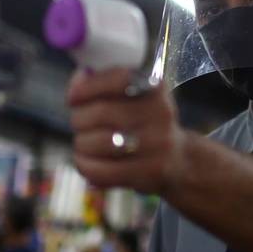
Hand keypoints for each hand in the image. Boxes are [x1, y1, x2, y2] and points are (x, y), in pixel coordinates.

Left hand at [67, 68, 185, 193]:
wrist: (178, 160)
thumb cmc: (144, 124)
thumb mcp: (135, 96)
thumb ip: (105, 84)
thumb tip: (79, 78)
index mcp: (155, 87)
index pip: (118, 79)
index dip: (87, 88)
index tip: (73, 98)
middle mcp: (159, 114)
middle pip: (101, 113)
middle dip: (79, 118)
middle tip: (79, 124)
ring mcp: (156, 145)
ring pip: (97, 142)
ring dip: (81, 143)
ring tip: (84, 144)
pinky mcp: (148, 173)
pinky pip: (101, 170)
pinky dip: (84, 165)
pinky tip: (86, 161)